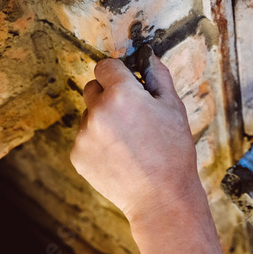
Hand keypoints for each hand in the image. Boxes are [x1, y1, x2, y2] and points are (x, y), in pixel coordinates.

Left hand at [70, 50, 221, 253]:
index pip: (106, 66)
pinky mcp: (78, 155)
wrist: (161, 197)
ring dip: (104, 119)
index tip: (127, 82)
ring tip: (129, 140)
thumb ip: (159, 76)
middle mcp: (97, 111)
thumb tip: (149, 56)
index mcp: (122, 94)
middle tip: (132, 114)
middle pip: (93, 87)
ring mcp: (84, 135)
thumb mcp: (174, 107)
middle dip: (109, 94)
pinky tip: (120, 155)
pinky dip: (98, 141)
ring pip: (89, 114)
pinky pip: (85, 137)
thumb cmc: (173, 152)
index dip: (119, 72)